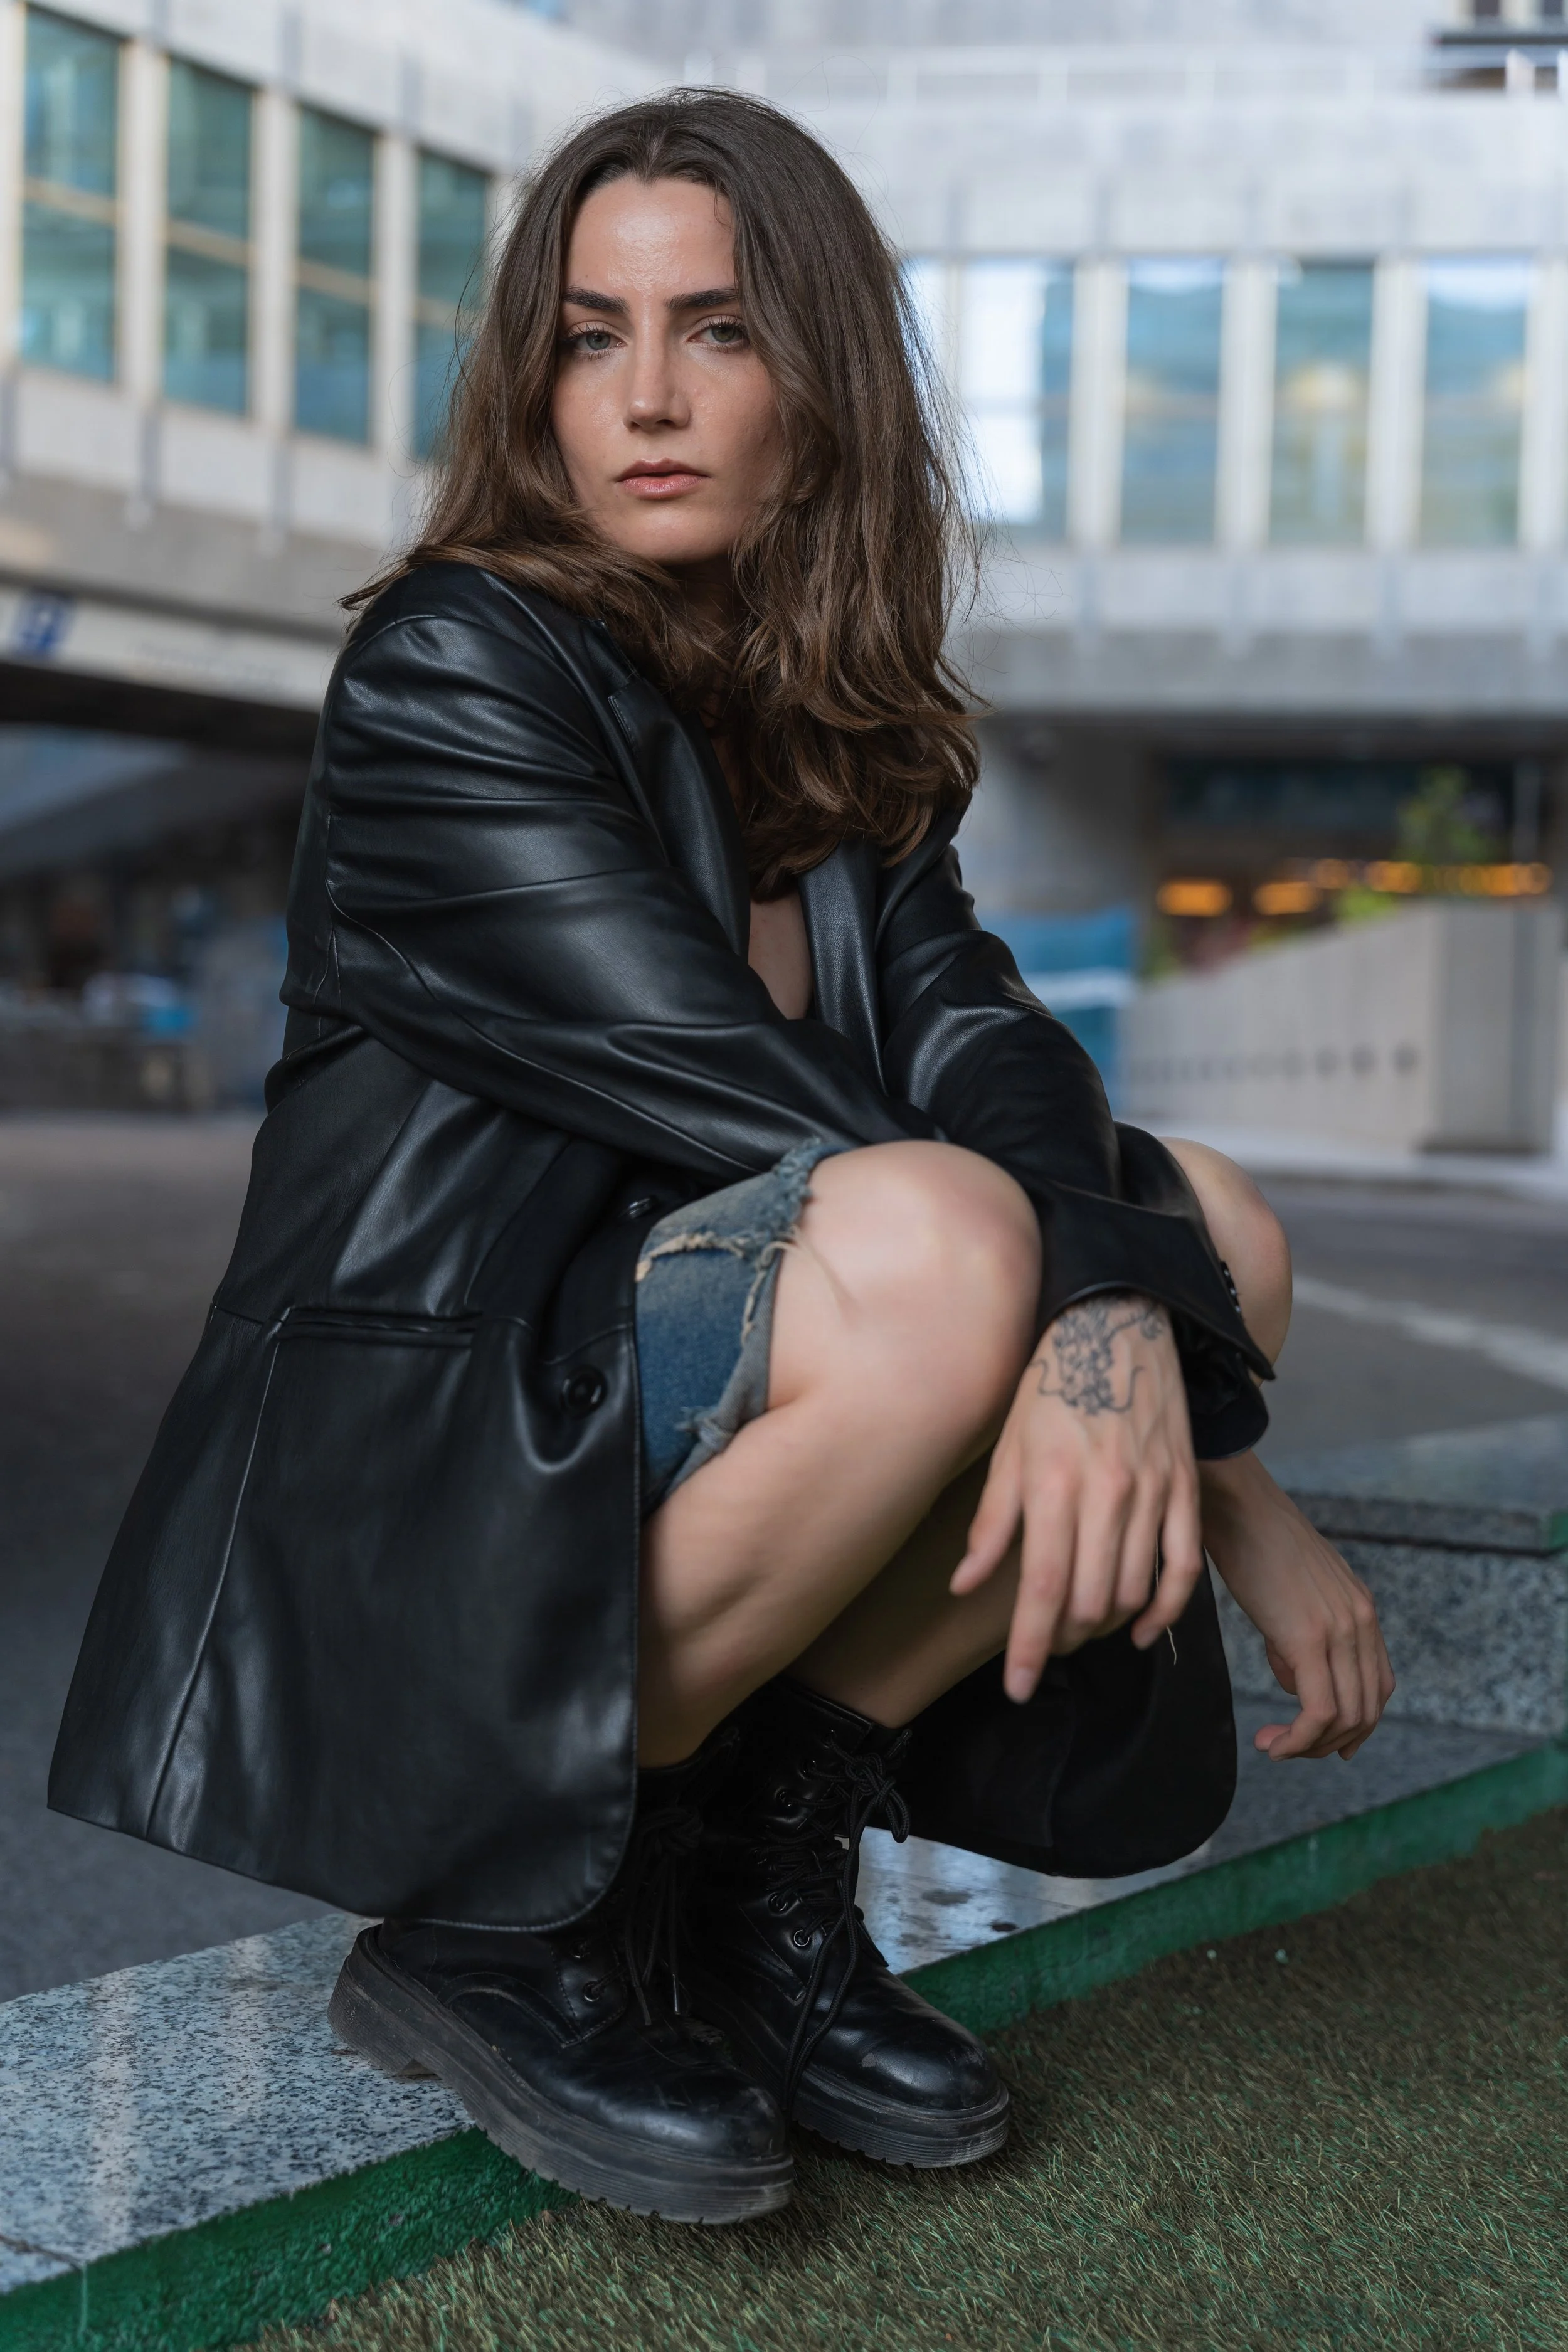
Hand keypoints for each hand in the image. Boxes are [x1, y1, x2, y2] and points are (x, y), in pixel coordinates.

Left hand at [950, 1292, 1203, 1703]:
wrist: (1118, 1327)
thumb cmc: (1049, 1387)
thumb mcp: (1007, 1448)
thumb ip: (991, 1523)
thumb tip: (965, 1585)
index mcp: (1054, 1483)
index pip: (1044, 1588)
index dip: (1029, 1646)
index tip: (1017, 1687)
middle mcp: (1108, 1492)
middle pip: (1090, 1600)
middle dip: (1061, 1641)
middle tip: (1040, 1650)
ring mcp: (1154, 1492)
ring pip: (1133, 1591)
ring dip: (1103, 1627)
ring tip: (1076, 1631)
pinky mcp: (1185, 1489)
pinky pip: (1183, 1569)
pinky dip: (1164, 1610)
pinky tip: (1138, 1629)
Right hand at [1201, 1450, 1393, 1759]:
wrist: (1237, 1506)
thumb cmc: (1252, 1543)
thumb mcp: (1292, 1594)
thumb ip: (1302, 1638)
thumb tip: (1296, 1683)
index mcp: (1361, 1609)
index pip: (1378, 1685)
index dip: (1356, 1725)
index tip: (1321, 1743)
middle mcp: (1362, 1621)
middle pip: (1367, 1709)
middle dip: (1329, 1743)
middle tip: (1286, 1749)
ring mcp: (1340, 1629)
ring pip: (1347, 1716)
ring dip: (1310, 1746)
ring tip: (1274, 1747)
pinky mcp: (1309, 1637)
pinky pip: (1320, 1710)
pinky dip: (1299, 1740)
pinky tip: (1272, 1741)